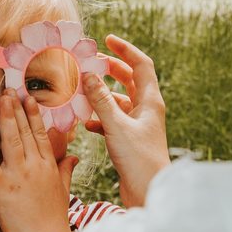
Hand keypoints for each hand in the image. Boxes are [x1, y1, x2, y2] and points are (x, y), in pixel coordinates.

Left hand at [0, 92, 76, 231]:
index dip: (34, 115)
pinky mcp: (4, 190)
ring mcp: (20, 176)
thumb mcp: (63, 190)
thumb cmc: (53, 218)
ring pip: (11, 142)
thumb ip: (66, 170)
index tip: (28, 97)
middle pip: (25, 132)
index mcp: (48, 165)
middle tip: (8, 90)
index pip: (41, 134)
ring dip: (5, 120)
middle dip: (16, 109)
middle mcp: (35, 166)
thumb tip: (73, 156)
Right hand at [82, 35, 170, 207]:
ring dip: (101, 95)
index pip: (141, 64)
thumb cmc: (138, 159)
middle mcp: (147, 110)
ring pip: (119, 100)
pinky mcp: (130, 139)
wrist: (149, 192)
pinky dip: (100, 117)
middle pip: (130, 79)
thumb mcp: (116, 126)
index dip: (125, 50)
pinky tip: (85, 122)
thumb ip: (100, 100)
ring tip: (81, 91)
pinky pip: (113, 120)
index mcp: (150, 101)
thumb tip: (88, 75)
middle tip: (91, 62)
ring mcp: (139, 124)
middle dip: (110, 69)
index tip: (108, 39)